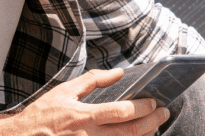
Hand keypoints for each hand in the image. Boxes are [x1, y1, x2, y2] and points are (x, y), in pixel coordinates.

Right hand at [14, 68, 169, 135]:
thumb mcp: (64, 92)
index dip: (143, 108)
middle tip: (163, 114)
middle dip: (152, 123)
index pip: (122, 112)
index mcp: (84, 116)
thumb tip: (118, 73)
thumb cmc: (41, 117)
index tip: (154, 102)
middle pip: (129, 132)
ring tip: (154, 127)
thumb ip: (92, 81)